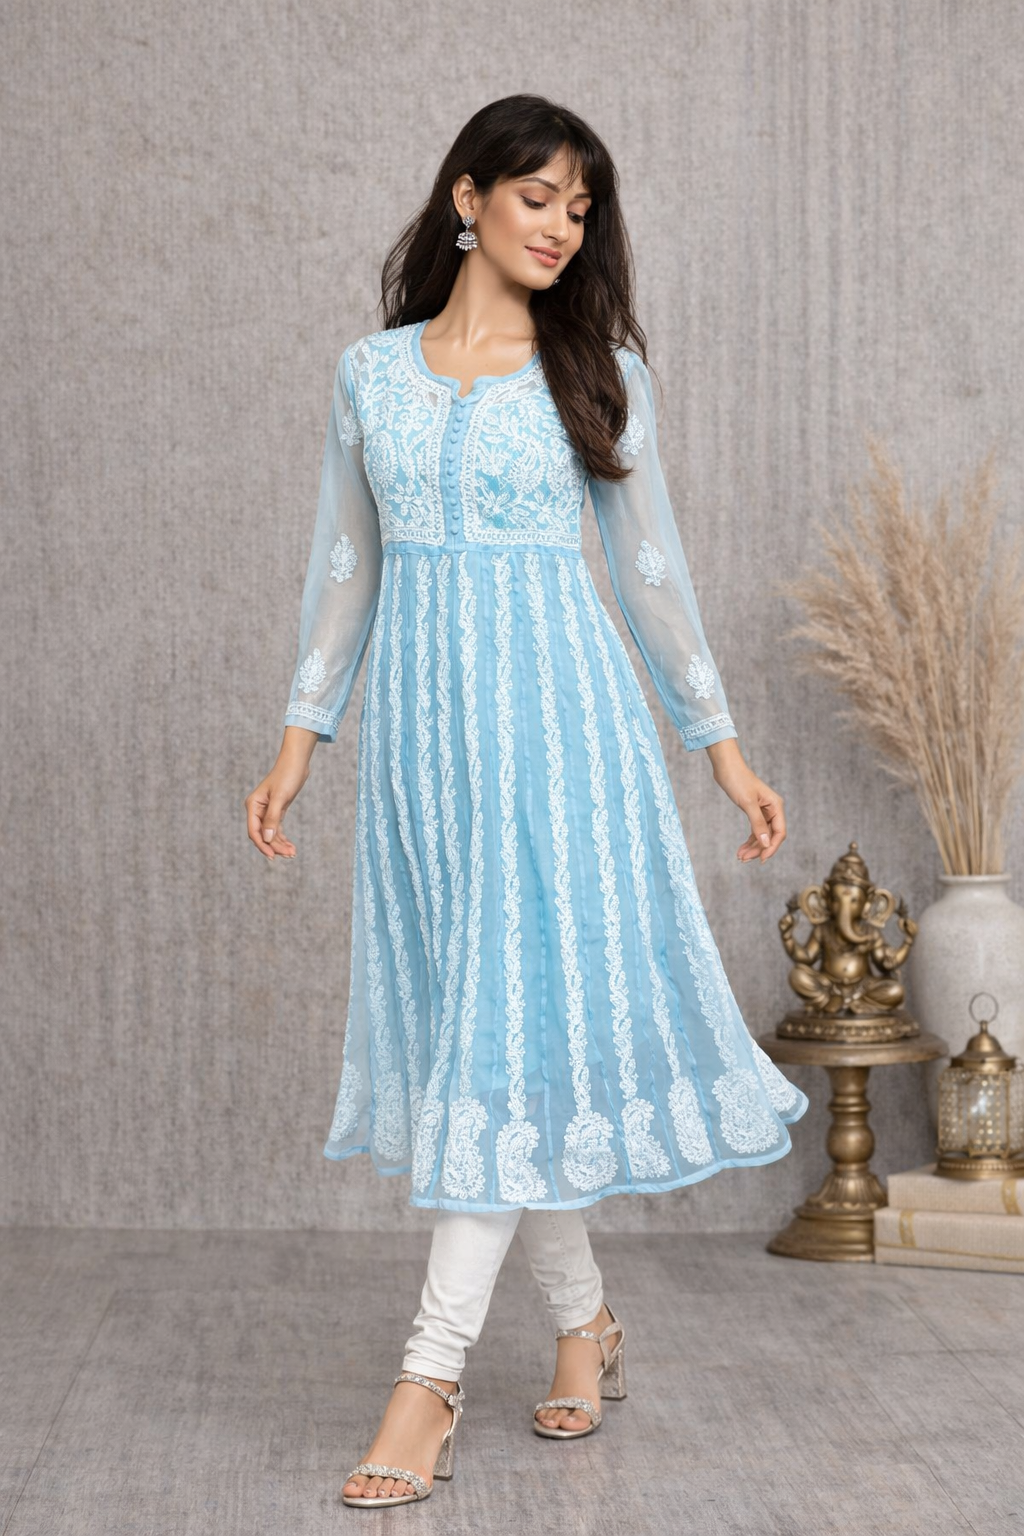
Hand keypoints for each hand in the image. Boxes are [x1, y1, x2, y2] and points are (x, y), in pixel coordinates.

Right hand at [245, 731, 316, 859]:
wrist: (297, 763)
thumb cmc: (287, 776)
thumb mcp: (280, 797)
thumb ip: (273, 818)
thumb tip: (267, 838)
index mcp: (253, 805)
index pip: (254, 831)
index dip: (262, 845)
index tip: (272, 856)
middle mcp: (257, 810)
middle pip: (263, 835)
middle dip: (274, 846)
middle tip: (290, 855)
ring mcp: (267, 811)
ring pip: (270, 834)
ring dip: (280, 844)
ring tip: (293, 853)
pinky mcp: (276, 811)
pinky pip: (277, 829)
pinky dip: (283, 838)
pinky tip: (291, 846)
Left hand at [704, 739, 785, 863]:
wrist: (726, 767)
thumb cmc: (738, 780)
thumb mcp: (747, 803)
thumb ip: (757, 823)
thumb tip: (765, 842)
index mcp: (776, 806)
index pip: (779, 832)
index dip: (772, 847)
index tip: (761, 860)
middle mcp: (772, 809)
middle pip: (770, 836)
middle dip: (758, 849)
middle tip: (743, 860)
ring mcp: (763, 811)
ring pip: (762, 835)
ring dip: (753, 847)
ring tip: (740, 857)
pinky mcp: (753, 811)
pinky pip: (755, 830)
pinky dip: (749, 840)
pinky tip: (741, 849)